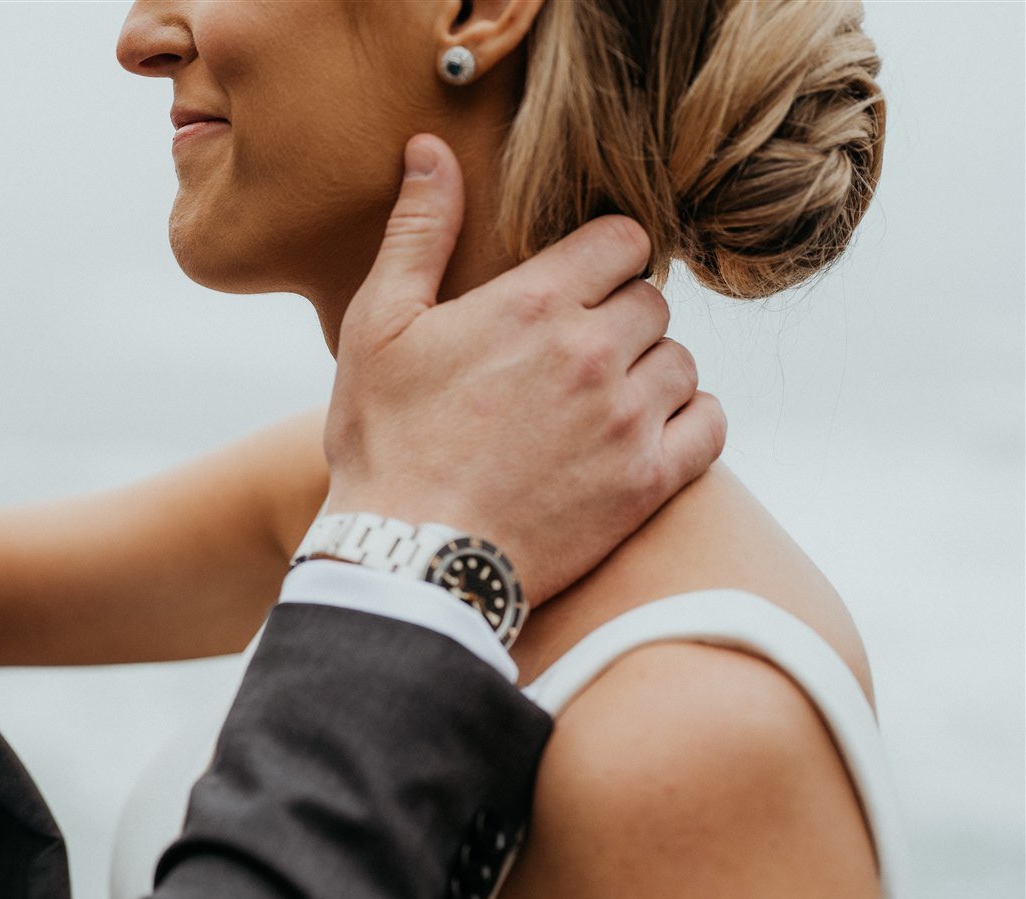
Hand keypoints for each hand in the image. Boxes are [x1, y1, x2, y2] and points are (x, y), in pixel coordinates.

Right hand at [323, 134, 724, 604]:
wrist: (408, 559)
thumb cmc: (385, 443)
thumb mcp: (379, 328)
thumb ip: (417, 233)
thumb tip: (431, 150)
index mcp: (534, 302)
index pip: (623, 240)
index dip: (601, 260)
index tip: (574, 291)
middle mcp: (594, 351)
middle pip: (652, 301)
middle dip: (619, 321)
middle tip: (571, 360)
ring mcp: (627, 418)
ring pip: (680, 362)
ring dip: (649, 375)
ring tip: (598, 405)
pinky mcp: (646, 480)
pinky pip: (708, 425)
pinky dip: (686, 425)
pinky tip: (642, 438)